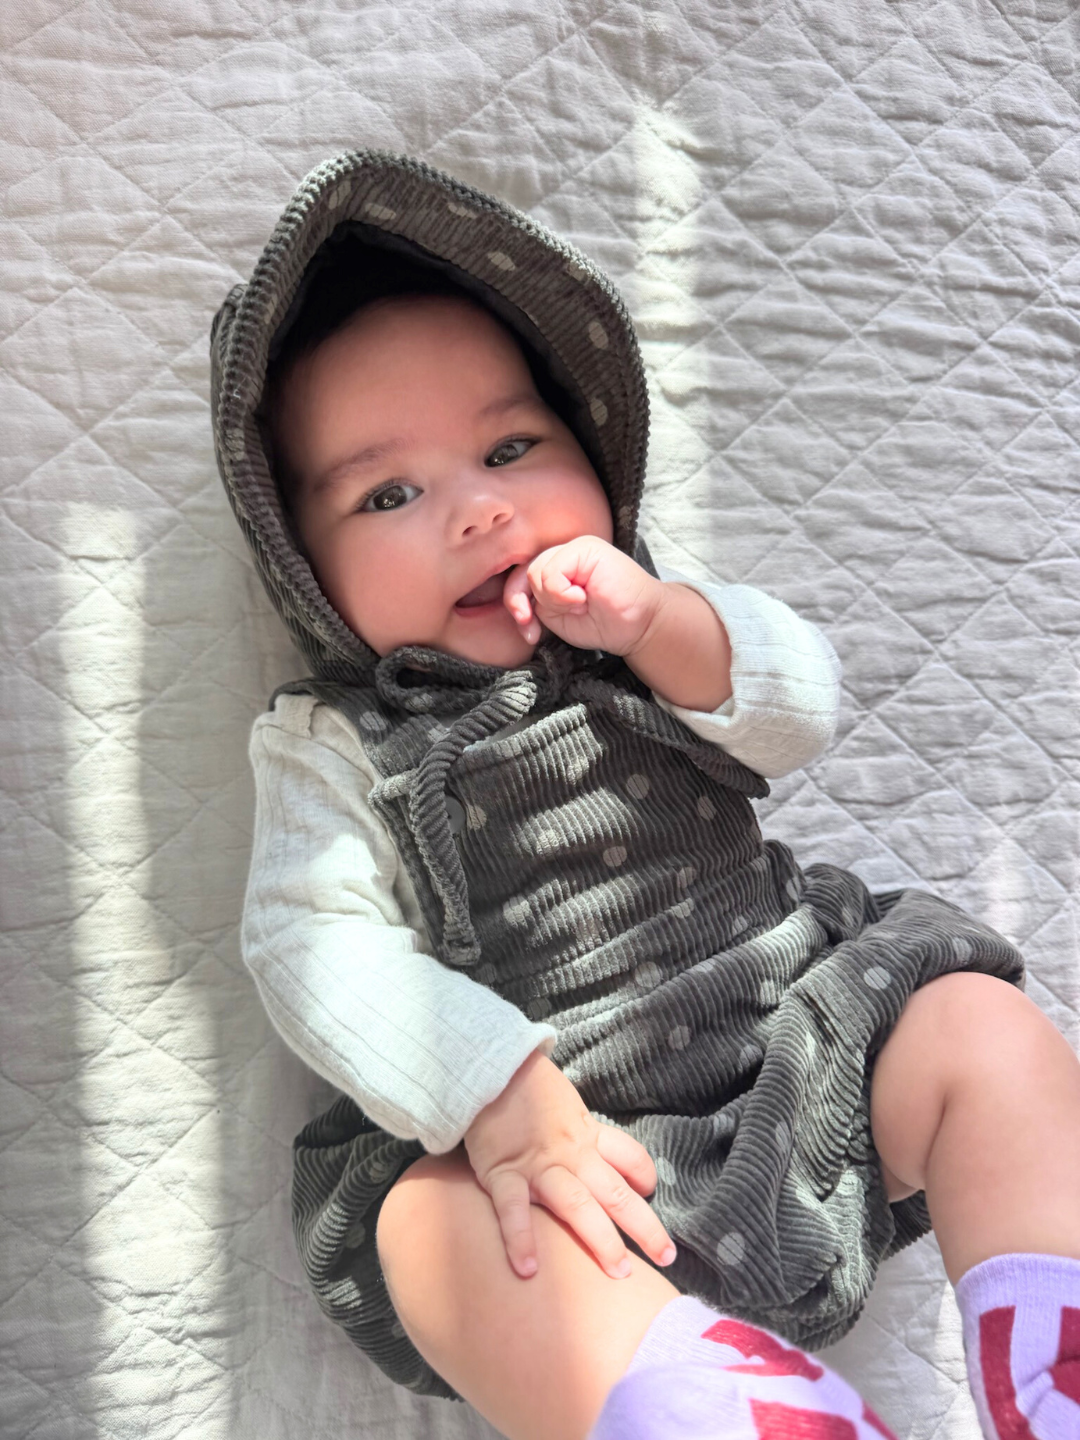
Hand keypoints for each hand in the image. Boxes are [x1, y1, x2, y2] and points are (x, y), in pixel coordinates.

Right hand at [462, 1048, 676, 1279]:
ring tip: (619, 1271)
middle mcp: (571, 1154)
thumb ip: (578, 1128)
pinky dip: (521, 1239)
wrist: (487, 1065)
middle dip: (644, 1227)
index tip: (648, 1191)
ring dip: (601, 1239)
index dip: (645, 1176)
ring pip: (578, 1205)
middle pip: (616, 1193)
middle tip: (666, 1257)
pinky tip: (528, 1269)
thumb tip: (592, 1147)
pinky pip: (513, 1210)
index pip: (629, 1156)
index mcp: (586, 1133)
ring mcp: (538, 1166)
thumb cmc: (525, 1084)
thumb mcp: (563, 1101)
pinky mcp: (503, 1173)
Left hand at [502, 536, 663, 654]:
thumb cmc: (604, 622)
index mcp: (554, 566)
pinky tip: (583, 599)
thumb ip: (534, 604)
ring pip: (536, 572)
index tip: (529, 632)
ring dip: (554, 601)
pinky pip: (552, 572)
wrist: (640, 624)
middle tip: (539, 627)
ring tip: (579, 606)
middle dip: (525, 605)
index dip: (516, 603)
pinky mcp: (586, 548)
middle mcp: (562, 553)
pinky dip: (562, 594)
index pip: (518, 578)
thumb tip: (517, 602)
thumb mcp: (556, 617)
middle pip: (523, 573)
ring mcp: (574, 548)